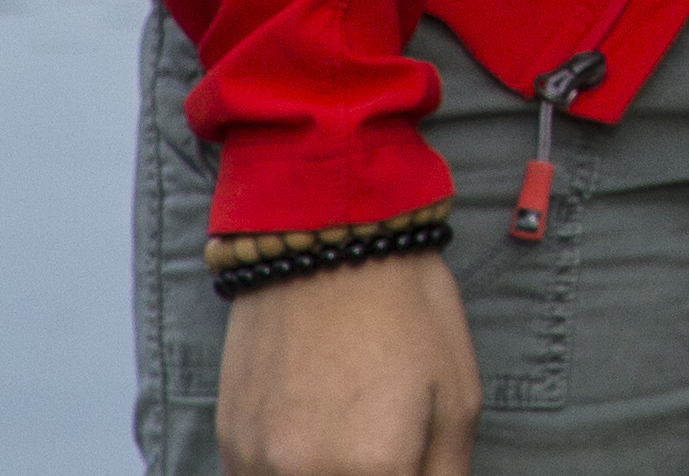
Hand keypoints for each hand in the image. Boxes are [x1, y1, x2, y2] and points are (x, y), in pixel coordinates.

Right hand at [217, 248, 475, 475]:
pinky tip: (314, 435)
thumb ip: (446, 474)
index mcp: (374, 468)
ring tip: (351, 435)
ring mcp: (257, 462)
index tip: (409, 464)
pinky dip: (291, 471)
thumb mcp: (459, 394)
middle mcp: (305, 475)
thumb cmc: (407, 310)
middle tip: (384, 446)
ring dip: (327, 475)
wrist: (328, 237)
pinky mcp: (229, 441)